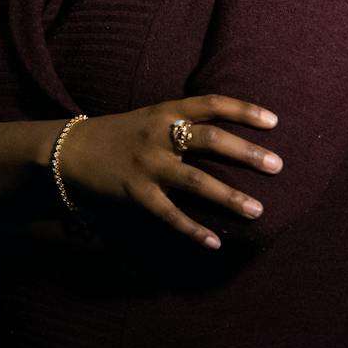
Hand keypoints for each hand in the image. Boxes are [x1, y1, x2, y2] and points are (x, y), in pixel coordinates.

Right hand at [61, 95, 281, 249]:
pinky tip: (215, 243)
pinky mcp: (136, 193)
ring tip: (257, 210)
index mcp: (163, 112)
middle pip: (209, 139)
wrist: (69, 149)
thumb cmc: (117, 134)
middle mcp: (158, 135)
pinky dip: (193, 230)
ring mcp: (147, 165)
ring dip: (229, 196)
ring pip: (196, 181)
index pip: (210, 104)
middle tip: (277, 165)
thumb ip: (180, 123)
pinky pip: (170, 214)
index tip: (273, 121)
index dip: (243, 111)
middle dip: (246, 152)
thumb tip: (225, 135)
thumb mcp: (149, 118)